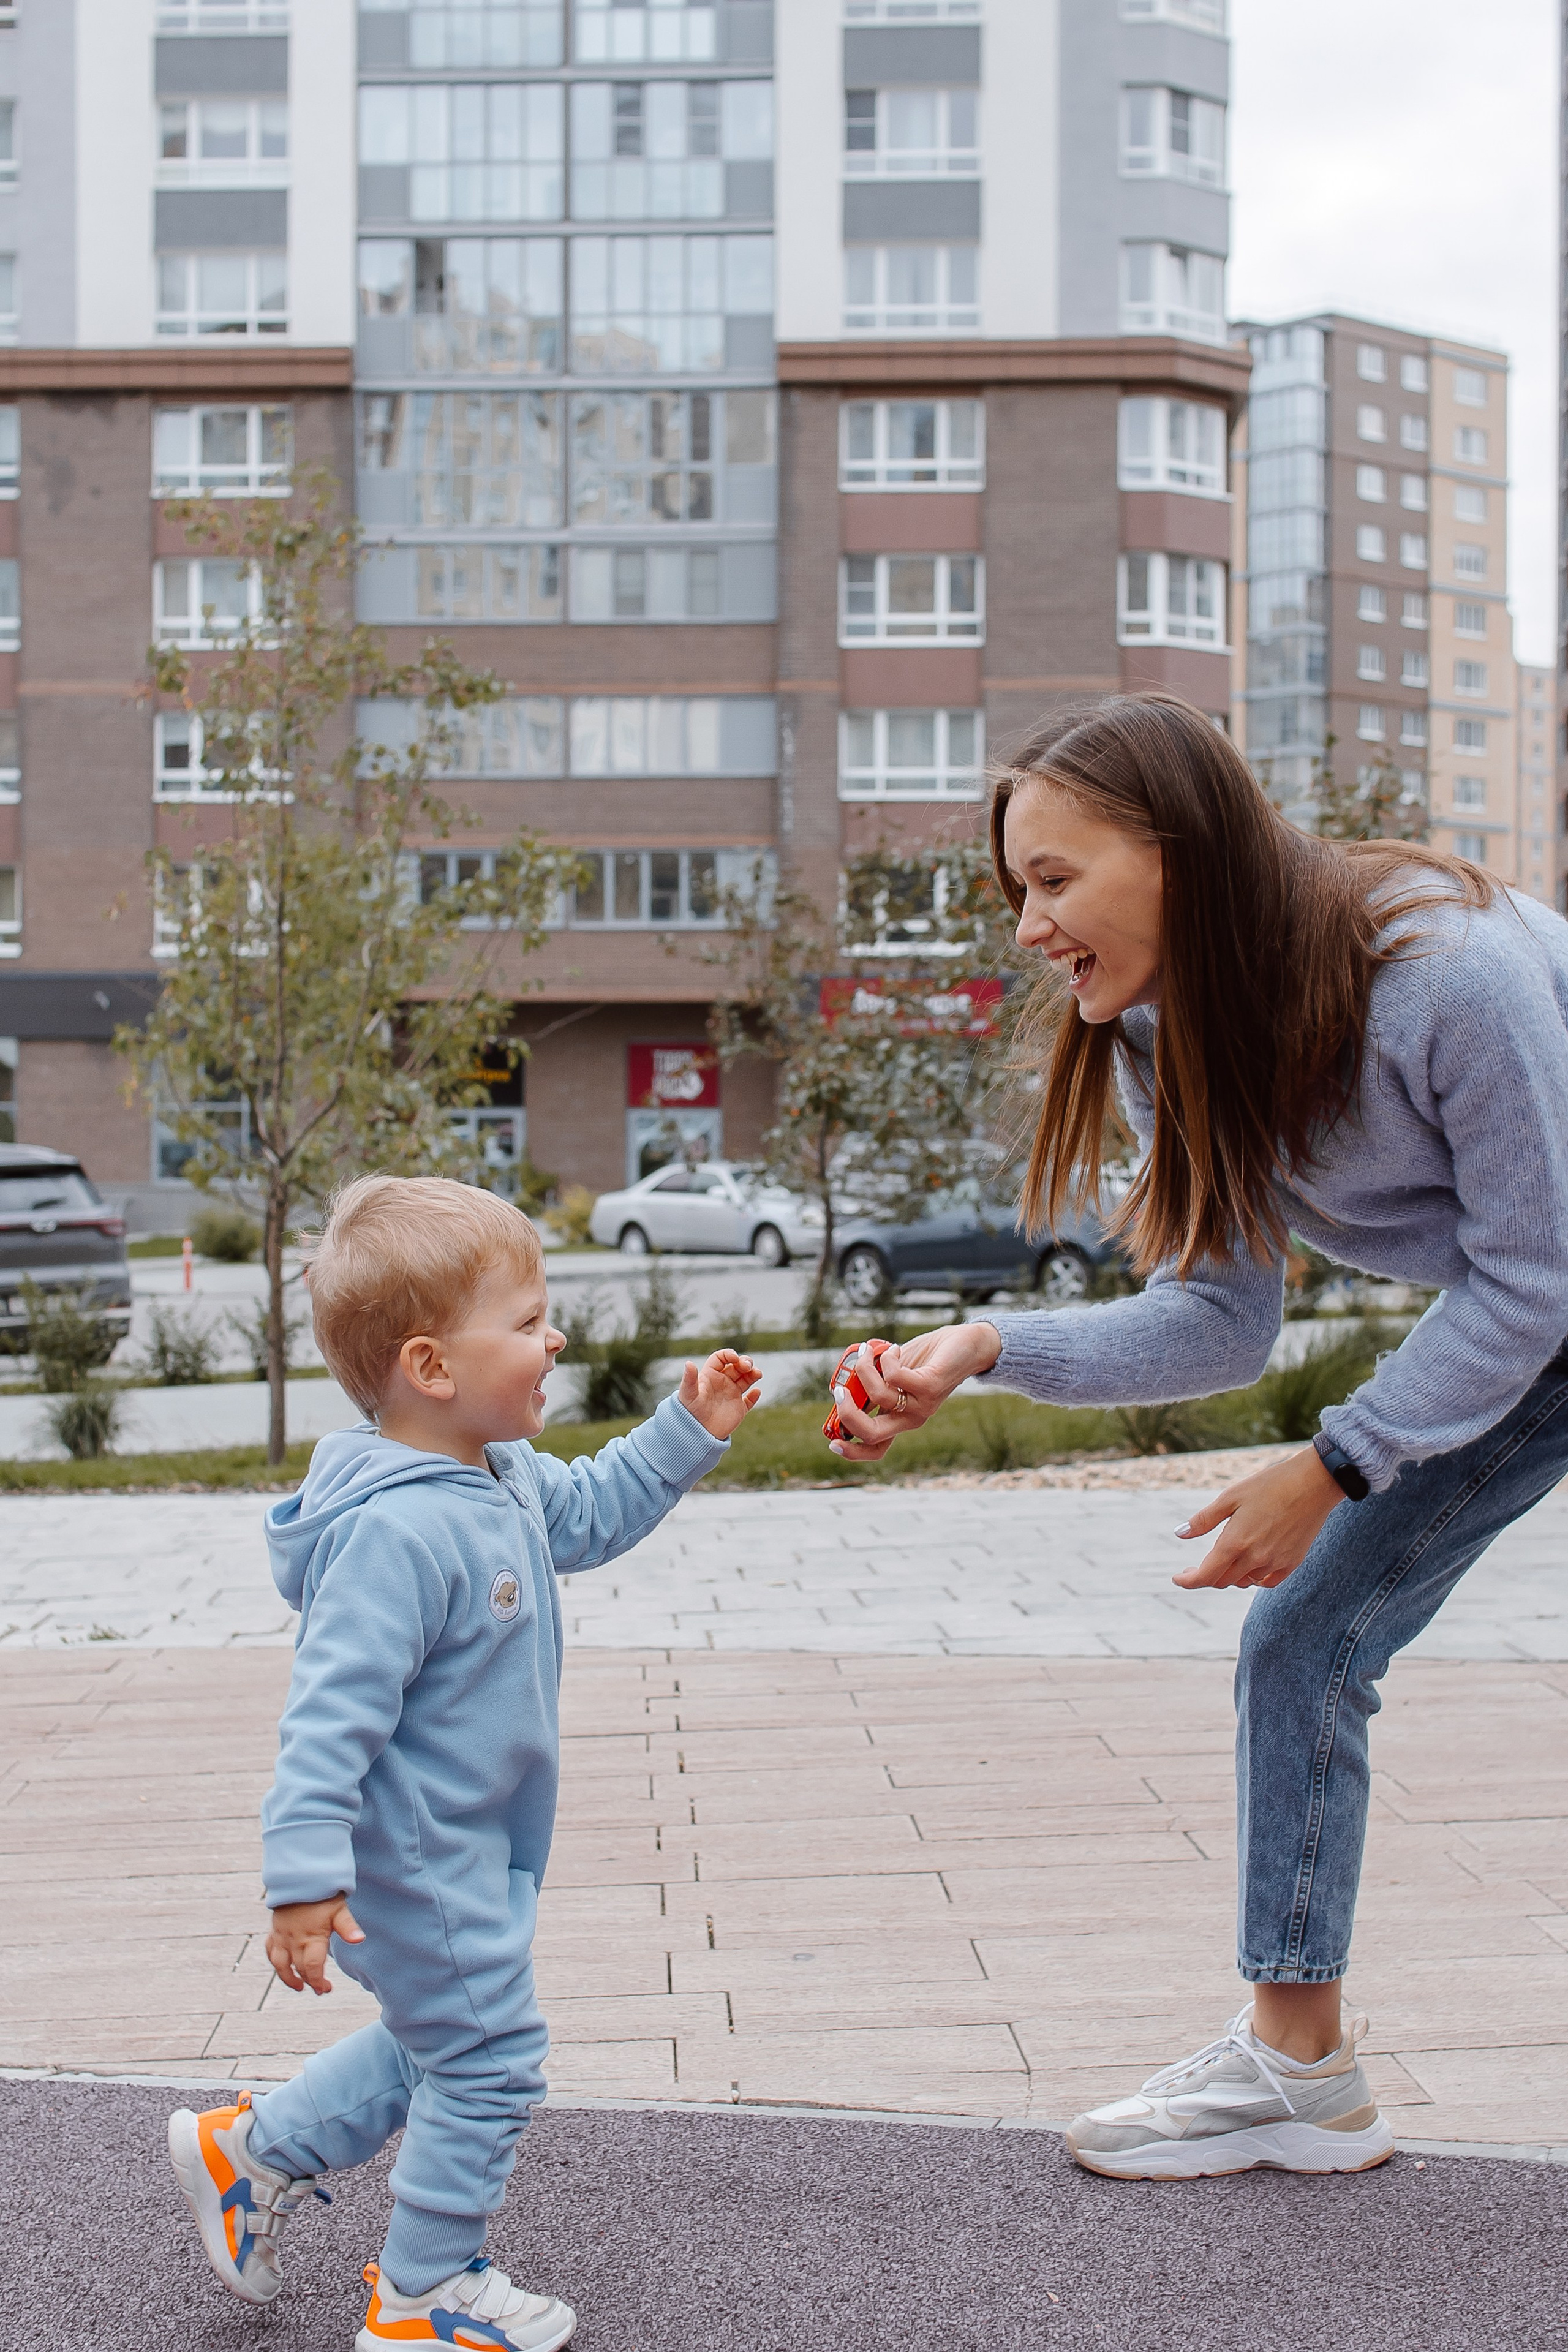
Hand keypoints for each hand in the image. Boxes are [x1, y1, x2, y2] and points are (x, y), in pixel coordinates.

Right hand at [266, 1895, 363, 1995]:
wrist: (300, 1876)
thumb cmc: (322, 1894)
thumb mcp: (339, 1908)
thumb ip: (348, 1926)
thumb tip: (360, 1940)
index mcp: (310, 1937)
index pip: (312, 1967)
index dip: (318, 1981)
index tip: (326, 1989)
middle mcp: (293, 1939)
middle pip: (299, 1968)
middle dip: (310, 1981)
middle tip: (321, 1988)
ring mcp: (281, 1936)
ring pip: (279, 1964)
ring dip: (288, 1978)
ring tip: (298, 1986)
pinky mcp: (274, 1930)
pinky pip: (270, 1950)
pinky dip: (276, 1961)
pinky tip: (283, 1966)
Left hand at [679, 1349, 761, 1439]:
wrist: (696, 1434)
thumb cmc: (689, 1412)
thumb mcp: (688, 1394)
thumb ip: (689, 1379)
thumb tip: (688, 1363)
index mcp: (710, 1376)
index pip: (721, 1358)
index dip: (729, 1354)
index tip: (735, 1358)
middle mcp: (722, 1383)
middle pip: (737, 1366)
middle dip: (745, 1362)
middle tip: (748, 1367)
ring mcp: (731, 1395)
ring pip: (746, 1379)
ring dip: (753, 1374)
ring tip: (757, 1374)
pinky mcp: (738, 1409)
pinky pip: (750, 1400)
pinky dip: (755, 1395)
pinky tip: (756, 1392)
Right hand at [829, 1323, 1002, 1460]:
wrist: (967, 1346)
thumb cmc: (927, 1360)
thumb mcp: (894, 1375)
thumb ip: (873, 1383)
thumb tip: (842, 1386)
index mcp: (901, 1420)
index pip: (876, 1449)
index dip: (852, 1452)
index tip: (831, 1442)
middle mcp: (911, 1418)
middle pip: (872, 1434)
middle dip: (848, 1414)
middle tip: (839, 1389)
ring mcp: (922, 1405)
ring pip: (878, 1395)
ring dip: (865, 1368)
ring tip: (870, 1351)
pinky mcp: (931, 1387)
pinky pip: (895, 1375)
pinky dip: (887, 1358)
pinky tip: (894, 1348)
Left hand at [1172, 1445, 1343, 1590]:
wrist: (1313, 1483)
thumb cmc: (1269, 1484)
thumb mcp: (1230, 1497)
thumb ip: (1204, 1520)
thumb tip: (1180, 1533)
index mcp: (1235, 1542)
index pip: (1206, 1576)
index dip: (1188, 1581)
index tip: (1178, 1578)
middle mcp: (1254, 1558)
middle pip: (1223, 1580)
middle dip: (1207, 1576)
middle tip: (1198, 1566)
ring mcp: (1275, 1563)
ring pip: (1244, 1582)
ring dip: (1231, 1575)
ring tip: (1227, 1558)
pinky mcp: (1292, 1562)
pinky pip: (1267, 1581)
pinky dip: (1254, 1578)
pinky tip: (1251, 1564)